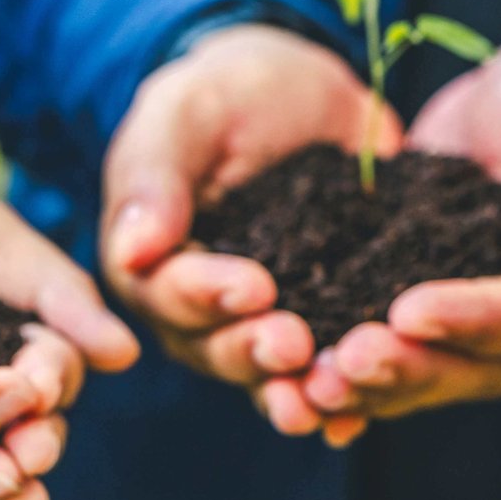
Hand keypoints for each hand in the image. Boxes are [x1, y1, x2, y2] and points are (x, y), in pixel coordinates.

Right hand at [101, 24, 399, 440]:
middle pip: (217, 348)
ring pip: (270, 374)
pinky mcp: (323, 320)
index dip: (208, 295)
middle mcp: (200, 308)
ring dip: (297, 390)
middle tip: (296, 345)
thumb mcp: (185, 112)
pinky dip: (347, 393)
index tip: (254, 288)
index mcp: (151, 261)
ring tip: (331, 395)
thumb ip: (156, 177)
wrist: (300, 92)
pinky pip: (329, 366)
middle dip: (256, 352)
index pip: (168, 291)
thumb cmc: (225, 95)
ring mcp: (262, 322)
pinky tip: (368, 407)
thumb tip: (131, 250)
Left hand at [298, 21, 500, 425]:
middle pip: (471, 363)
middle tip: (341, 363)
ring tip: (307, 381)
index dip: (471, 318)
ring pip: (426, 370)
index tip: (409, 312)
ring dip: (369, 381)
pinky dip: (350, 371)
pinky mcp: (433, 311)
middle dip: (404, 366)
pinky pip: (394, 349)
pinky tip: (295, 385)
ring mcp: (482, 326)